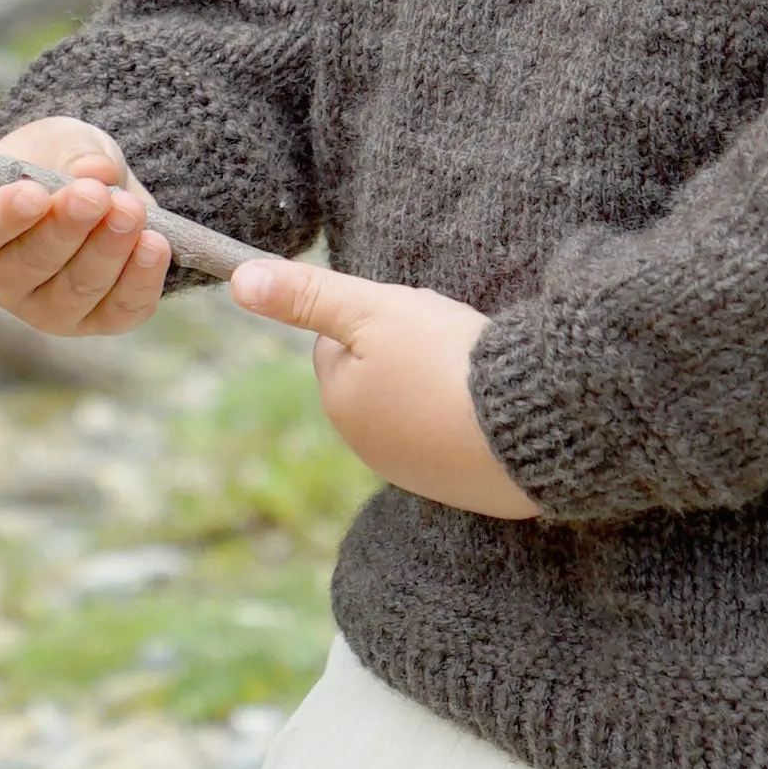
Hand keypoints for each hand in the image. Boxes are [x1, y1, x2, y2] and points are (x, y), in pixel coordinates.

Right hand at [0, 118, 169, 339]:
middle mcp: (5, 277)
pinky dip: (140, 279)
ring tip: (132, 210)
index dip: (8, 214)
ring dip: (108, 250)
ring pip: (77, 290)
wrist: (99, 189)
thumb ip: (76, 154)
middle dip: (69, 228)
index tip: (36, 194)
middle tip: (98, 195)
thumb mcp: (64, 142)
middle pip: (31, 264)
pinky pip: (118, 310)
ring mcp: (47, 307)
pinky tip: (155, 245)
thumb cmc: (62, 162)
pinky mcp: (94, 321)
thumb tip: (98, 171)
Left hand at [228, 255, 539, 517]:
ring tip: (475, 369)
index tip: (413, 318)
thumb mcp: (372, 311)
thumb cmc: (446, 361)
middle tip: (448, 340)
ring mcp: (420, 473)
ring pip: (418, 400)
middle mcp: (371, 449)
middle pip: (379, 372)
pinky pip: (457, 435)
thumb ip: (307, 294)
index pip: (339, 342)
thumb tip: (238, 280)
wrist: (529, 426)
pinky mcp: (466, 488)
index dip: (375, 317)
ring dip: (442, 380)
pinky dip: (472, 415)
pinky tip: (494, 401)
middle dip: (409, 348)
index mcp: (342, 405)